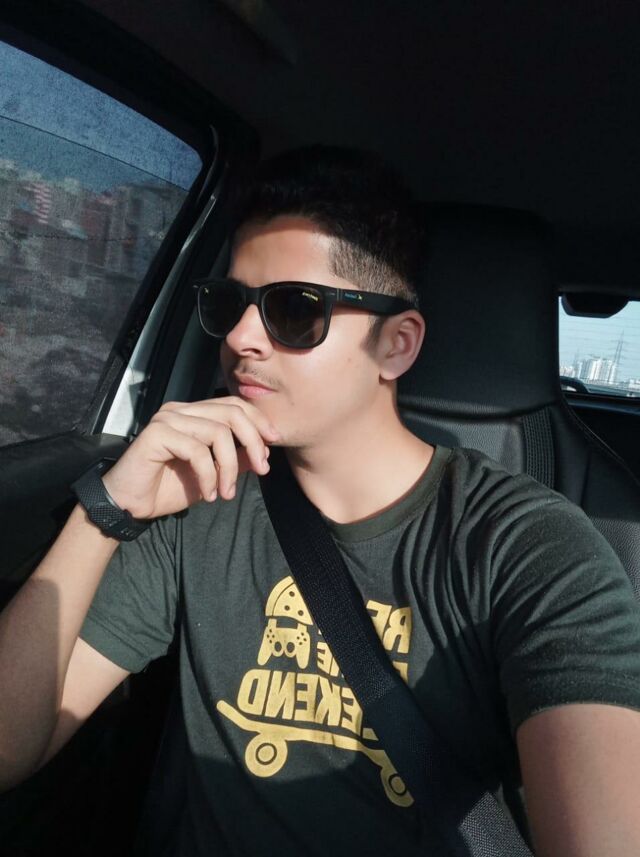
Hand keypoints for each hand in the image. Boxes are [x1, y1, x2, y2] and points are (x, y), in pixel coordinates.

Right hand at [101, 397, 280, 518]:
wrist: (130, 505)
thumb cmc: (167, 488)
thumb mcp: (212, 474)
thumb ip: (234, 460)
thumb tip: (262, 452)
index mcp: (193, 414)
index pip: (234, 405)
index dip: (258, 422)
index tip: (273, 445)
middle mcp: (180, 410)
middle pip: (231, 412)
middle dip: (253, 441)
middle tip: (262, 469)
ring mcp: (167, 419)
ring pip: (218, 432)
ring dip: (229, 467)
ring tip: (226, 493)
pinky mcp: (156, 434)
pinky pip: (197, 450)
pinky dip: (209, 475)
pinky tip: (207, 494)